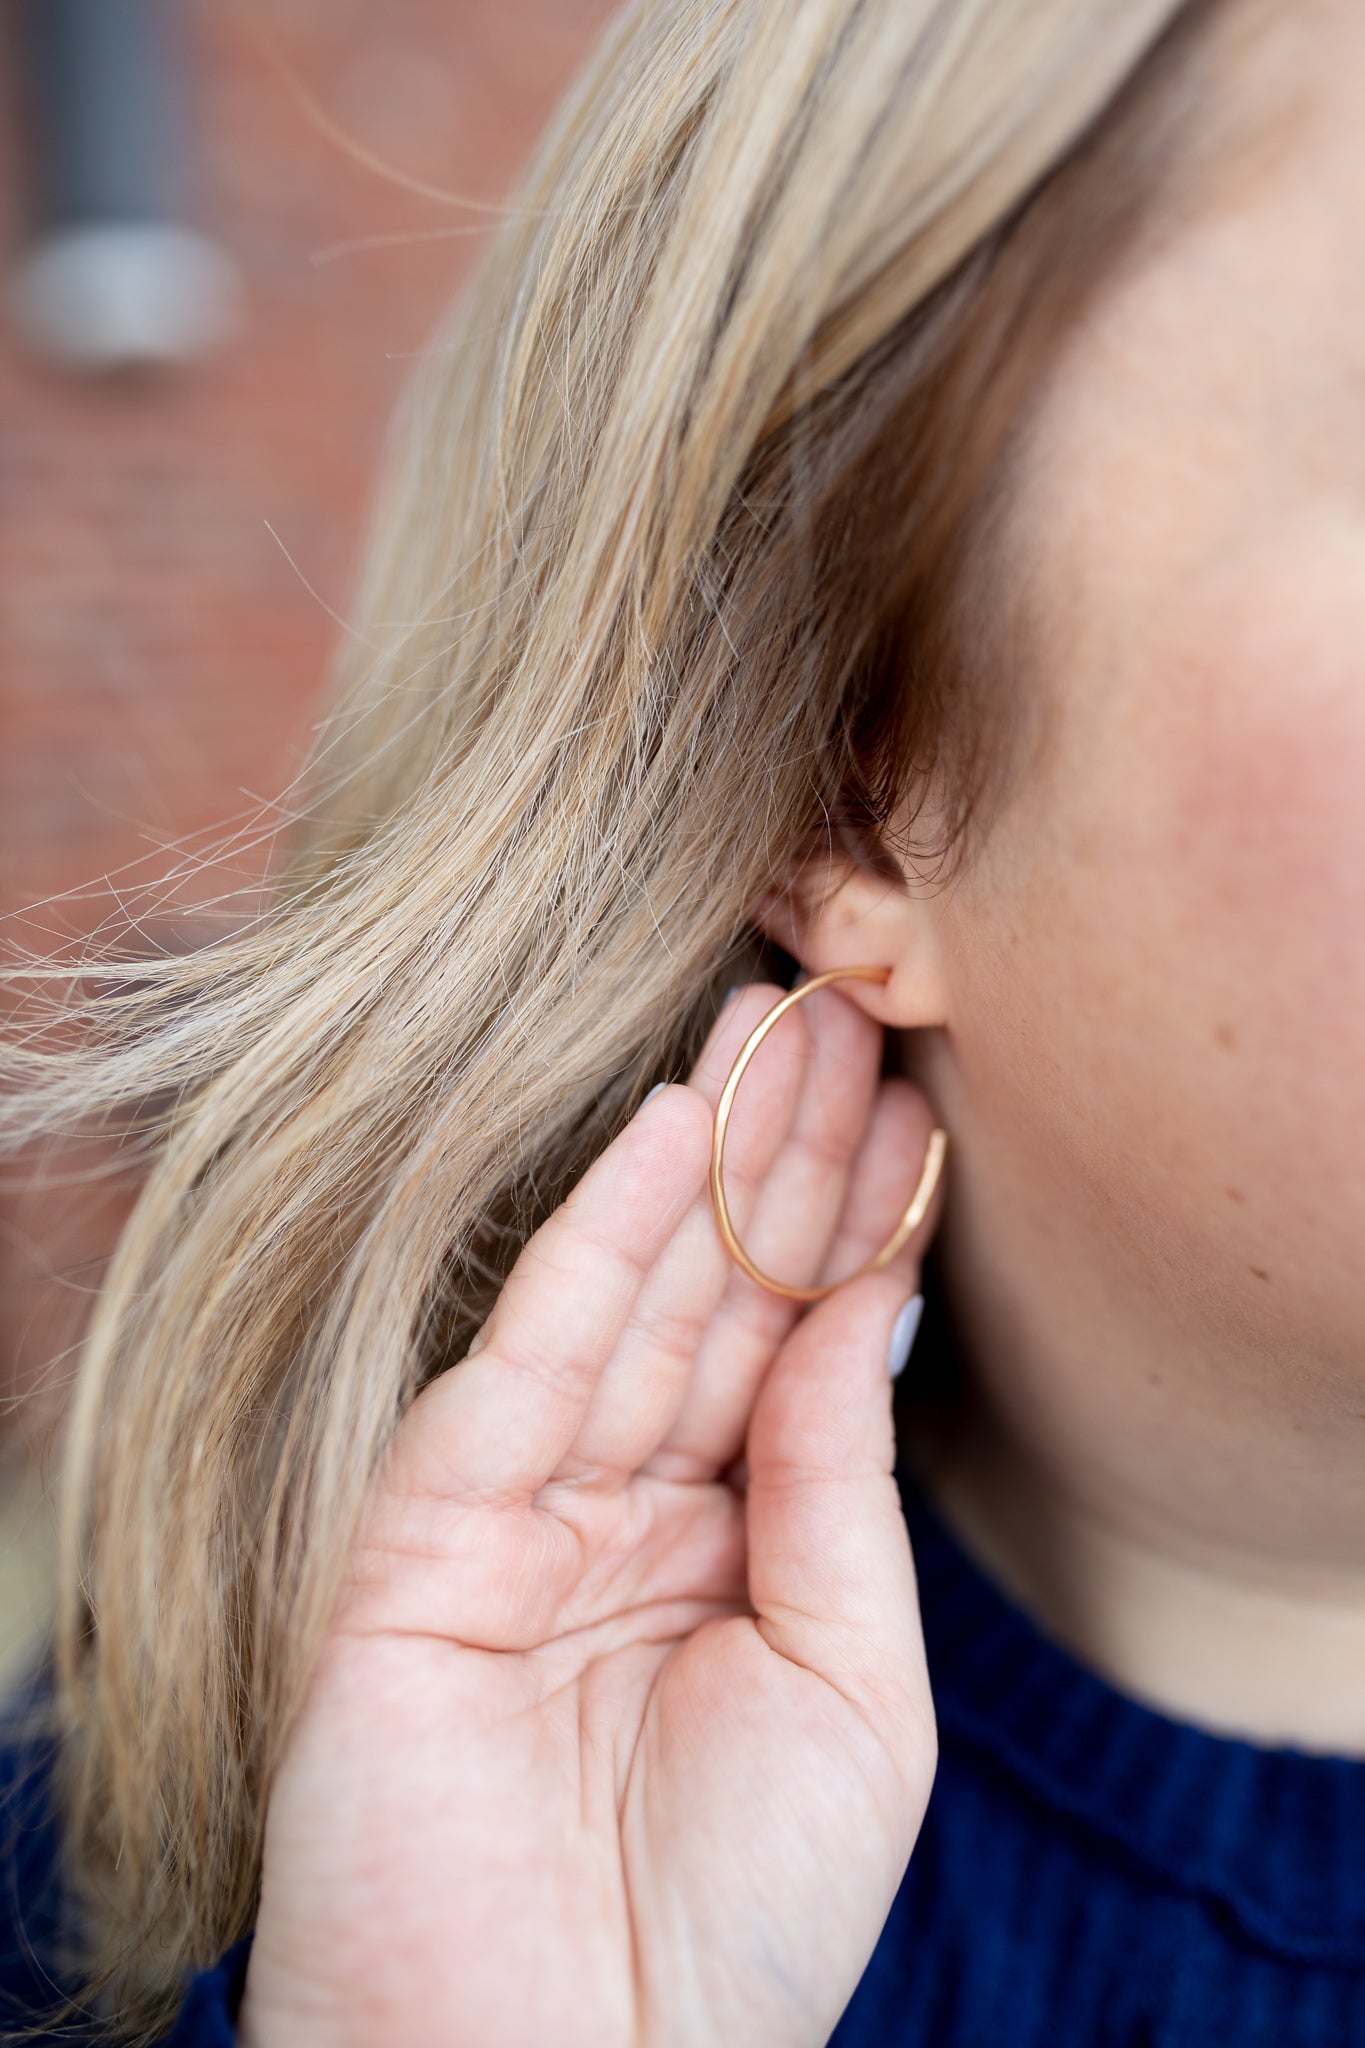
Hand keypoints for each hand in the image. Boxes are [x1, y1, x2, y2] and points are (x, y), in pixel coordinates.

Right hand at [239, 984, 938, 2047]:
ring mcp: (519, 1514)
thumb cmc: (731, 1924)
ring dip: (706, 1162)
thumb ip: (836, 1489)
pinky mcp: (421, 1531)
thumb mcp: (850, 1689)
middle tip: (848, 1012)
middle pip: (716, 1301)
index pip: (792, 1354)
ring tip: (778, 1024)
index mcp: (724, 1555)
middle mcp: (622, 1514)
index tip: (912, 1108)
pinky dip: (598, 1239)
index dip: (852, 1230)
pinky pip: (527, 1357)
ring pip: (631, 1301)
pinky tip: (670, 1131)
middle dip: (785, 1161)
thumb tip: (858, 1310)